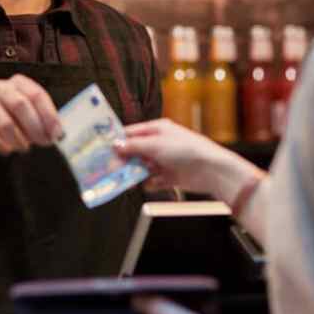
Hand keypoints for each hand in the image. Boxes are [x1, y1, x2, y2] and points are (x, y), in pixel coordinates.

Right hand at [0, 74, 63, 155]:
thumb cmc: (8, 121)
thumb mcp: (27, 116)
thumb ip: (42, 120)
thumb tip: (58, 133)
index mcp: (17, 83)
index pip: (36, 94)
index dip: (48, 115)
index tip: (55, 133)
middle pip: (21, 105)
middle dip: (35, 127)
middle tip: (42, 143)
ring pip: (5, 123)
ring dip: (19, 139)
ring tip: (24, 147)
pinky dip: (2, 145)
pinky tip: (7, 149)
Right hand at [115, 119, 256, 201]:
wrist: (210, 170)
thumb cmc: (186, 150)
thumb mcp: (155, 144)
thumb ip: (133, 146)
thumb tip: (115, 146)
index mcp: (157, 130)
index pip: (132, 133)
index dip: (117, 141)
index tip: (102, 149)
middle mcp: (160, 144)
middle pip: (135, 152)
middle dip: (124, 160)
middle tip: (110, 168)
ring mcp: (165, 161)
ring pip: (142, 168)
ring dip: (136, 174)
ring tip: (126, 179)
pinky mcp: (170, 177)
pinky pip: (153, 181)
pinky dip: (150, 183)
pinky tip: (149, 184)